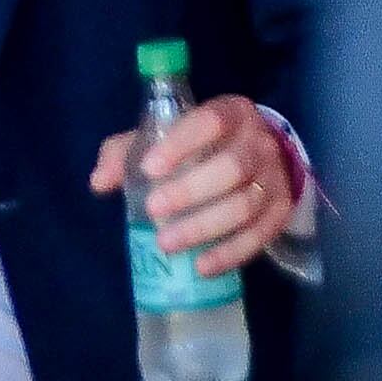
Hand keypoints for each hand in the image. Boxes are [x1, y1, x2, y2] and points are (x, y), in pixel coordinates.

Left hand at [90, 95, 296, 278]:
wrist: (257, 158)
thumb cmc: (199, 145)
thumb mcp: (163, 137)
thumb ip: (127, 152)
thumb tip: (99, 181)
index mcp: (232, 113)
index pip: (211, 121)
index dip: (182, 143)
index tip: (149, 167)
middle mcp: (260, 142)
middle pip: (233, 167)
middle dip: (191, 191)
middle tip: (153, 209)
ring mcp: (275, 177)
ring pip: (247, 204)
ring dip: (205, 227)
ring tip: (167, 243)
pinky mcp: (282, 210)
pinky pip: (261, 235)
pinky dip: (231, 253)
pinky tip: (201, 267)